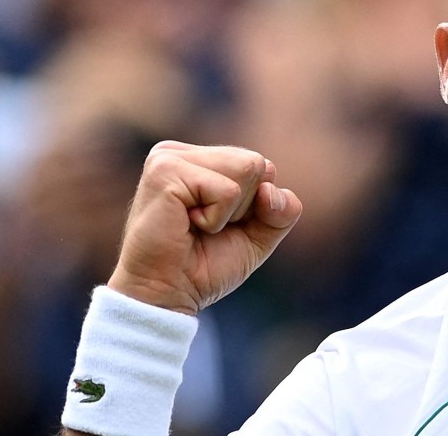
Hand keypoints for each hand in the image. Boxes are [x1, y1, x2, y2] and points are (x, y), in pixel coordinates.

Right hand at [106, 141, 302, 314]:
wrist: (166, 296)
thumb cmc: (204, 266)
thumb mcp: (257, 235)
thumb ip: (282, 210)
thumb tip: (271, 190)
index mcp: (197, 158)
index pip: (258, 165)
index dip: (253, 205)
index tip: (218, 226)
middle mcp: (180, 151)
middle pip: (255, 164)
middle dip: (243, 207)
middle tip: (205, 228)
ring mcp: (169, 157)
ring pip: (246, 169)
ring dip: (229, 212)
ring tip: (195, 225)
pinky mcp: (165, 172)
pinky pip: (227, 191)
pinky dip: (216, 219)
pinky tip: (185, 225)